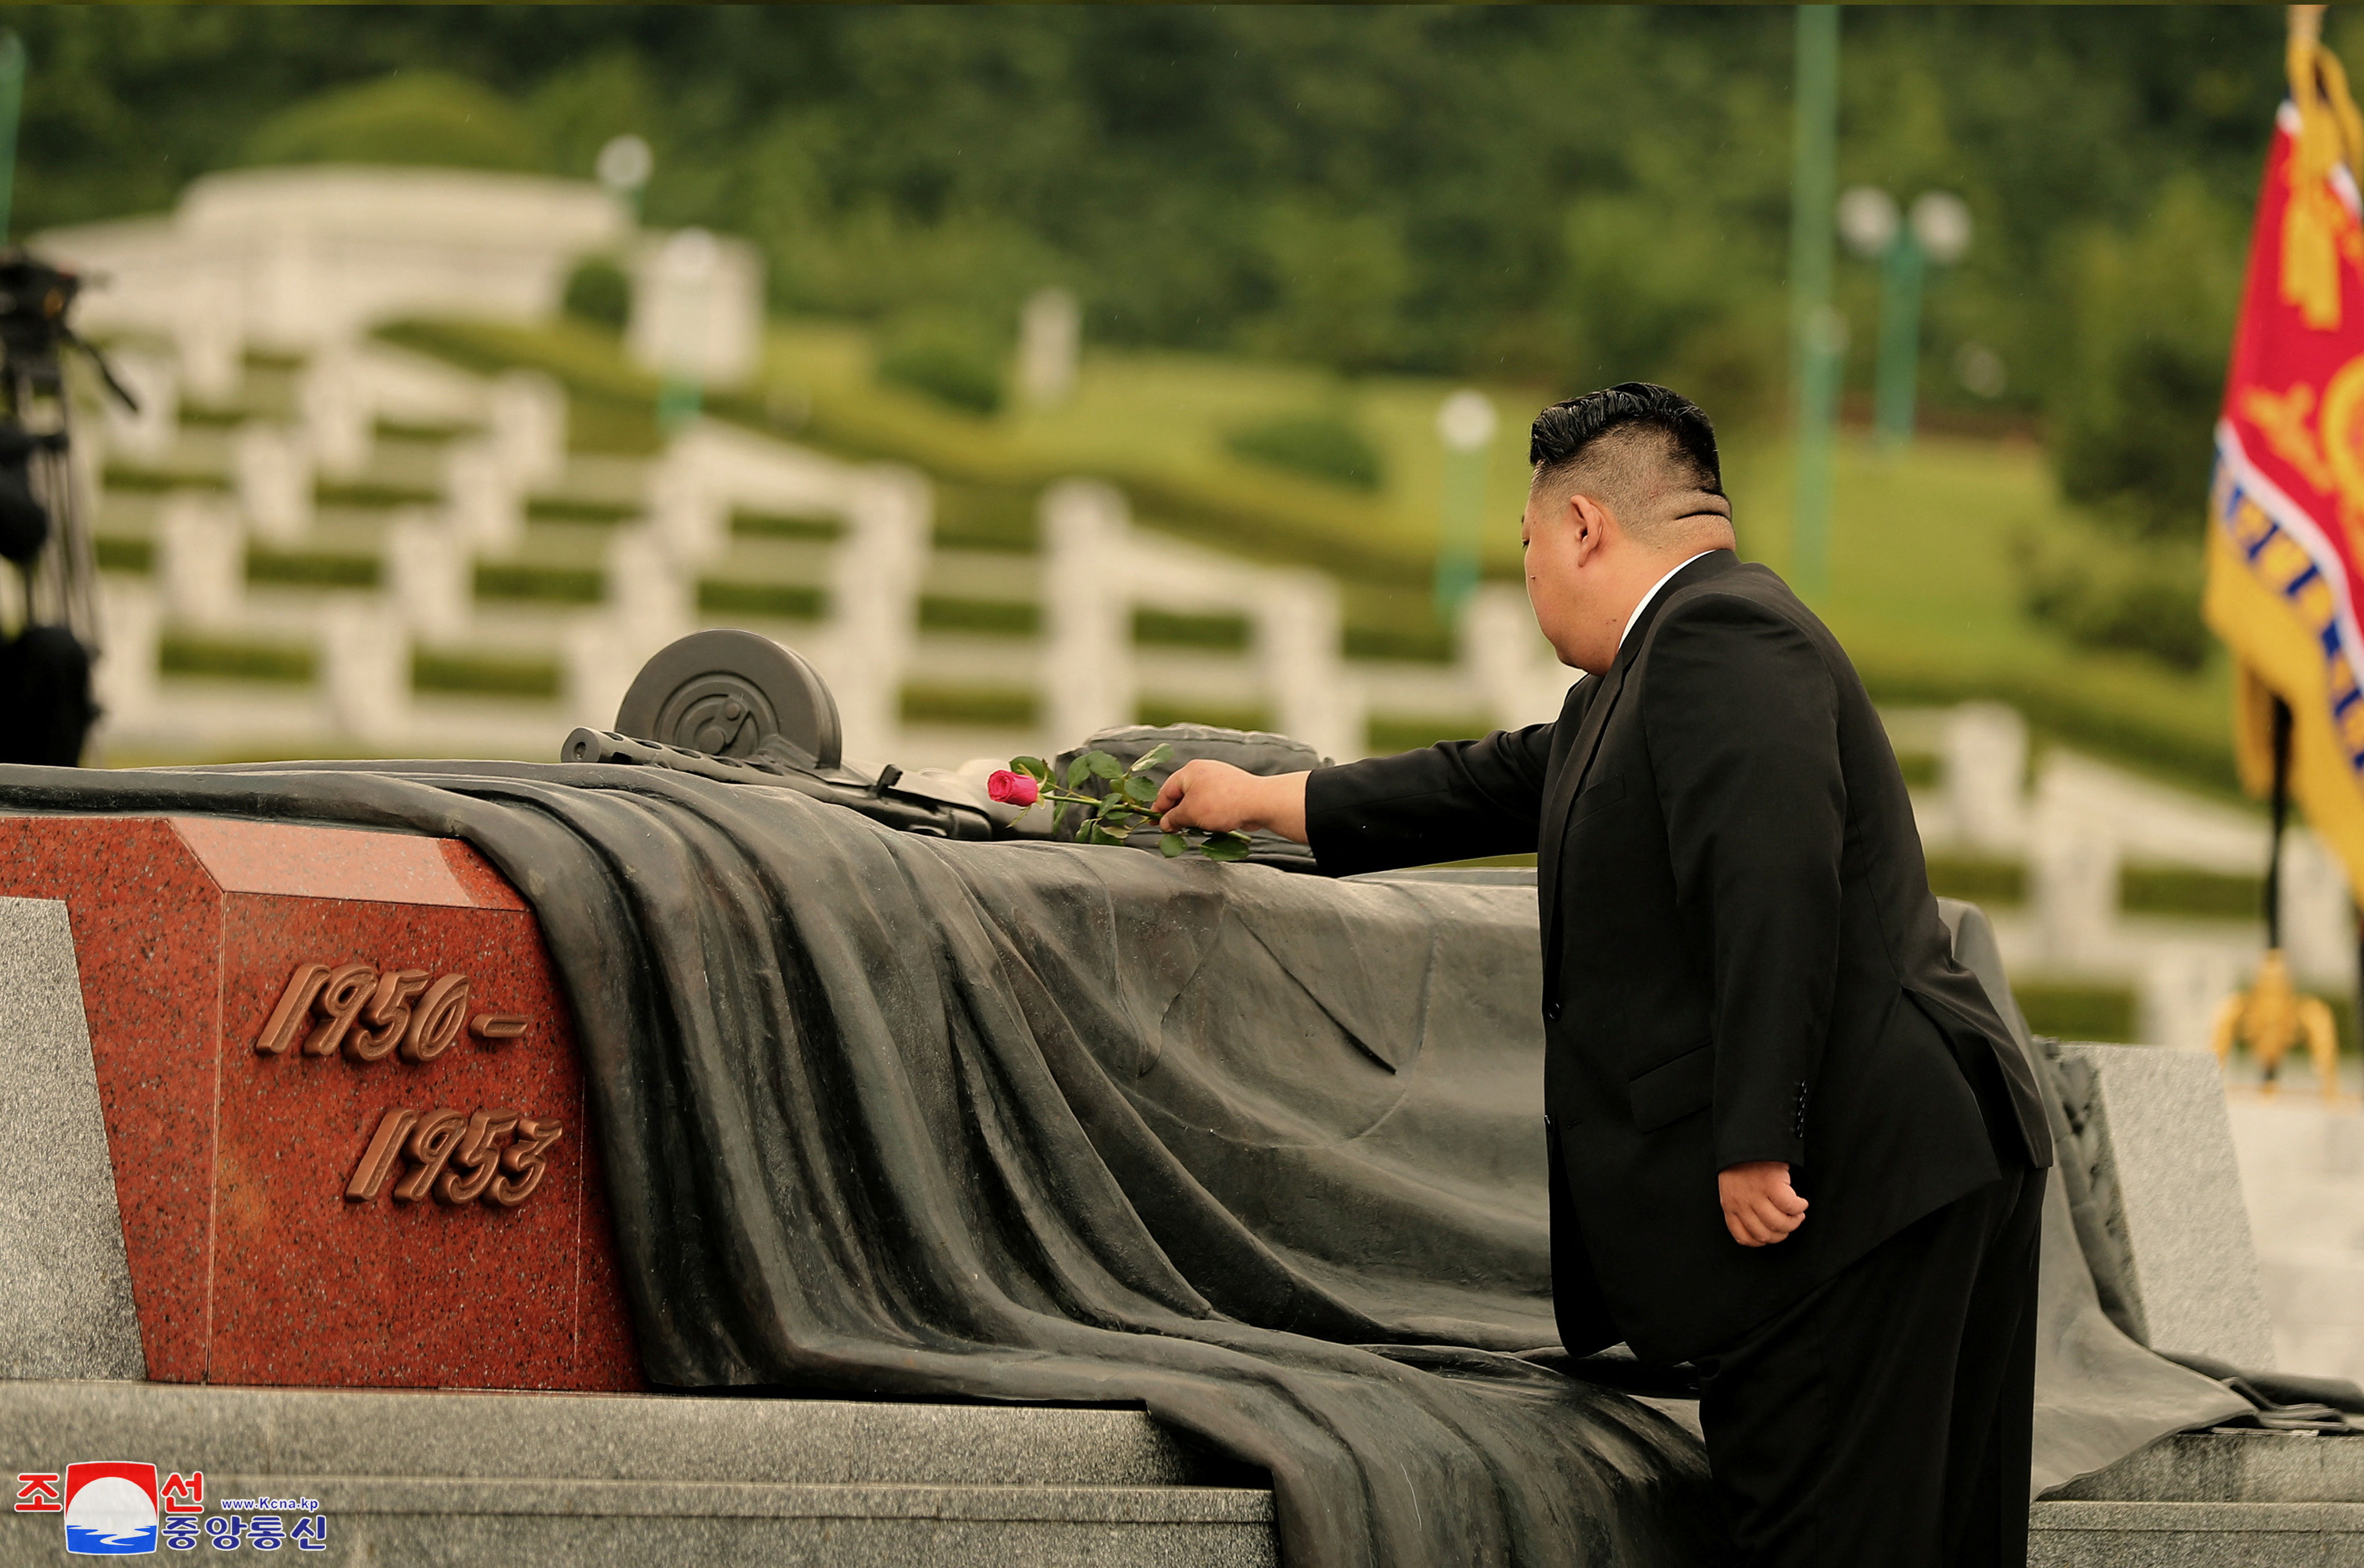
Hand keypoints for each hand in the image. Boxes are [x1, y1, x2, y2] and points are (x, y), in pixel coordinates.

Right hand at [1151, 761, 1310, 844]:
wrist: (1258, 802)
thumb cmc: (1222, 804)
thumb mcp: (1190, 813)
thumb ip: (1174, 818)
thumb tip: (1165, 823)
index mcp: (1190, 771)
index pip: (1166, 791)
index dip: (1158, 809)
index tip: (1153, 823)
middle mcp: (1204, 772)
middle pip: (1182, 794)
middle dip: (1176, 813)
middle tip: (1171, 830)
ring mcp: (1219, 780)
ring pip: (1198, 800)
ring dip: (1193, 816)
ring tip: (1191, 830)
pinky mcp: (1231, 790)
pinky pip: (1213, 803)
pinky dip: (1207, 814)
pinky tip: (1209, 826)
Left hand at [1719, 1161, 1807, 1247]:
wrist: (1749, 1138)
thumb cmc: (1743, 1162)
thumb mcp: (1733, 1188)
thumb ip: (1742, 1206)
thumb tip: (1762, 1224)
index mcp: (1730, 1206)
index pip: (1743, 1236)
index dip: (1761, 1241)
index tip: (1772, 1234)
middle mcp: (1741, 1203)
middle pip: (1764, 1234)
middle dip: (1781, 1233)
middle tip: (1790, 1223)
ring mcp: (1756, 1195)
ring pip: (1779, 1224)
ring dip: (1793, 1222)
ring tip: (1797, 1214)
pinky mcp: (1772, 1185)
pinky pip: (1790, 1207)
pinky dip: (1799, 1207)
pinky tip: (1801, 1202)